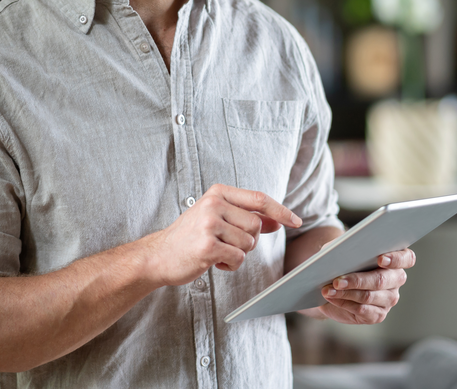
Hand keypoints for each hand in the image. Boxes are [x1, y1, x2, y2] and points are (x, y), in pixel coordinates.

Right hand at [143, 184, 301, 286]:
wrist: (159, 255)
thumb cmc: (191, 237)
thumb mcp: (218, 218)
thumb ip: (246, 216)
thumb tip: (280, 220)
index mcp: (218, 192)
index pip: (259, 199)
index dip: (281, 210)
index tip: (297, 221)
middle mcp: (214, 204)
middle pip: (256, 225)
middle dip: (249, 240)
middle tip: (227, 243)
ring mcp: (210, 224)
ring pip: (249, 243)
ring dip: (238, 254)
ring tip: (217, 251)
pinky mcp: (208, 246)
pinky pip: (238, 258)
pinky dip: (230, 265)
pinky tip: (213, 261)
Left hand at [299, 249, 415, 323]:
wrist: (332, 283)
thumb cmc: (342, 260)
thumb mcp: (342, 249)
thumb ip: (344, 247)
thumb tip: (338, 252)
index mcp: (395, 259)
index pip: (406, 258)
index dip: (396, 259)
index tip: (380, 259)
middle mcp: (396, 279)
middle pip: (382, 280)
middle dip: (357, 280)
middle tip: (336, 280)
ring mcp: (389, 299)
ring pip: (369, 296)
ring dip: (346, 293)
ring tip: (327, 289)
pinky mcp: (378, 315)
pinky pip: (363, 310)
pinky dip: (344, 303)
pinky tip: (332, 298)